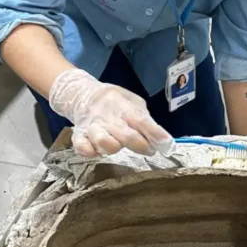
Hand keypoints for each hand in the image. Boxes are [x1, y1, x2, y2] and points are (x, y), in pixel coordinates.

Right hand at [49, 69, 174, 156]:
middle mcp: (107, 116)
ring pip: (104, 142)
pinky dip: (91, 152)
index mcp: (122, 105)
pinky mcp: (79, 136)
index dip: (155, 134)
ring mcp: (92, 126)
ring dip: (114, 148)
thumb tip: (160, 139)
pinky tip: (97, 150)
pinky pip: (83, 148)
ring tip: (119, 145)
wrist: (83, 94)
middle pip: (126, 136)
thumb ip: (144, 118)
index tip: (167, 145)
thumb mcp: (133, 102)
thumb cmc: (114, 101)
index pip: (141, 120)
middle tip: (149, 149)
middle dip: (141, 146)